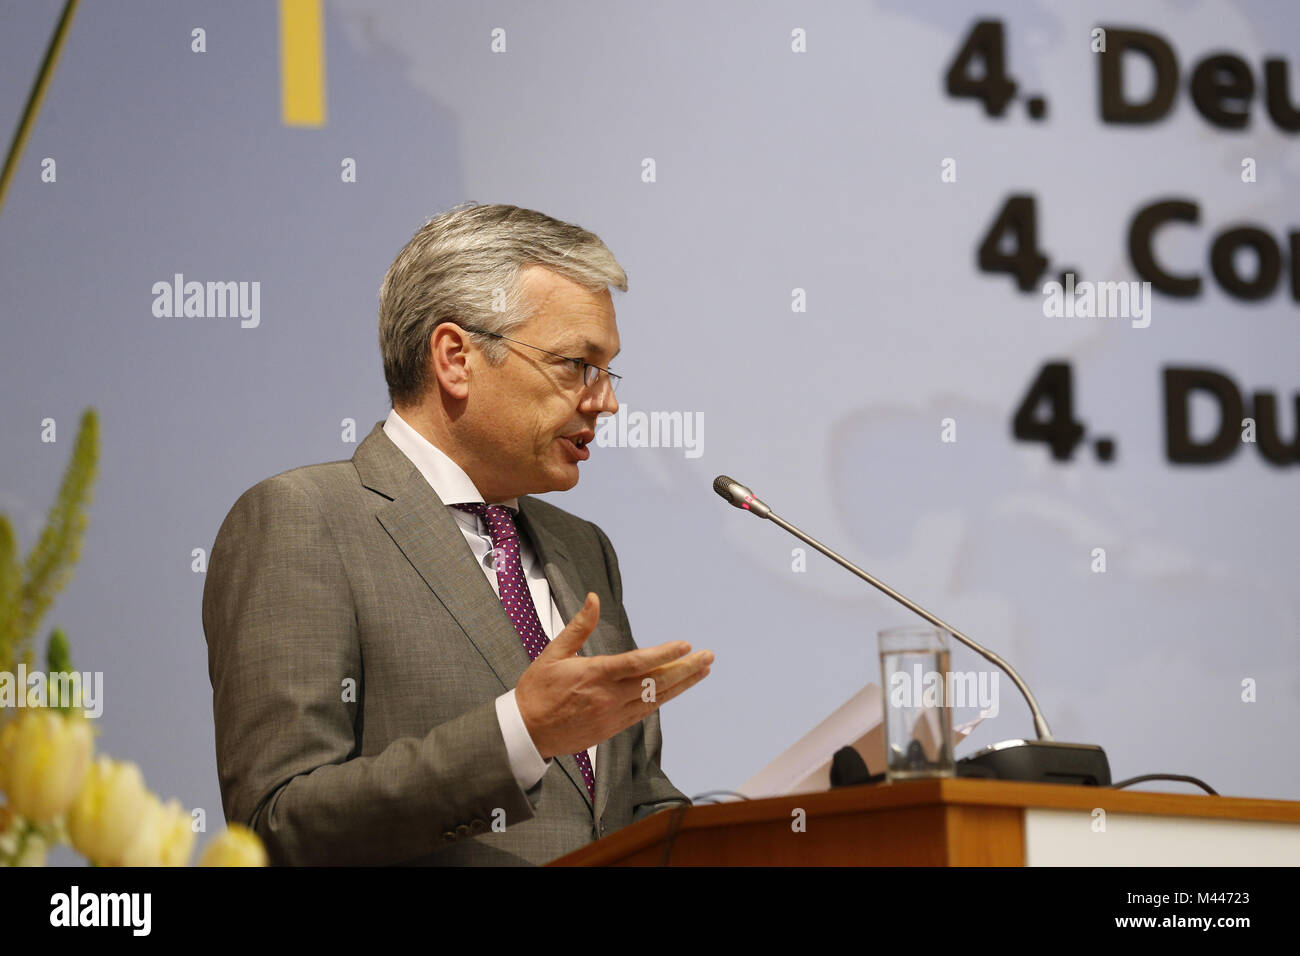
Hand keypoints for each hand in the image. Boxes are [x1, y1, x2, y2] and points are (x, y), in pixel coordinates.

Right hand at [515, 592, 712, 759]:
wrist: (525, 733)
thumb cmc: (536, 691)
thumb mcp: (553, 653)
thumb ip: (579, 626)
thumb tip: (594, 599)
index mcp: (593, 674)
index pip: (637, 663)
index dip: (664, 654)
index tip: (685, 645)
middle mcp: (608, 696)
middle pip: (655, 682)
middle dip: (685, 668)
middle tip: (708, 656)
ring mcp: (613, 715)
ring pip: (656, 698)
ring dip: (682, 684)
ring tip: (703, 671)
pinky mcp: (613, 728)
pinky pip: (645, 712)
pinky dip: (663, 699)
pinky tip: (678, 689)